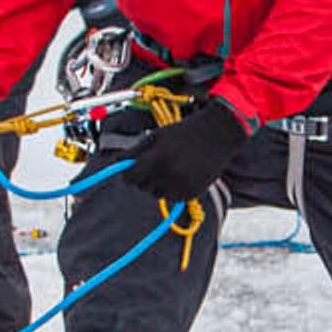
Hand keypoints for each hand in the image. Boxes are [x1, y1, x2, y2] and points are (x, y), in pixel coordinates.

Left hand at [128, 95, 246, 208]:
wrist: (216, 134)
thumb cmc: (183, 133)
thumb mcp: (156, 136)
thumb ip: (135, 151)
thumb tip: (115, 163)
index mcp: (158, 156)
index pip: (131, 177)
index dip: (129, 174)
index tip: (131, 171)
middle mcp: (170, 173)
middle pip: (143, 186)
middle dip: (144, 177)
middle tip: (156, 163)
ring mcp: (182, 185)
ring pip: (157, 194)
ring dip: (158, 184)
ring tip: (171, 167)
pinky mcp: (192, 193)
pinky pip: (172, 198)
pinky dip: (173, 189)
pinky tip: (182, 174)